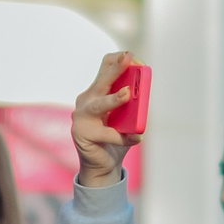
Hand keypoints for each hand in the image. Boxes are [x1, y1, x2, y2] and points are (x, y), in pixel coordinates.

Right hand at [71, 51, 139, 187]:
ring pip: (99, 105)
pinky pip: (107, 133)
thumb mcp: (126, 117)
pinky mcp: (81, 134)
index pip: (105, 67)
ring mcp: (81, 116)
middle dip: (116, 69)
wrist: (102, 165)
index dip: (119, 60)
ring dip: (114, 99)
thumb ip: (132, 104)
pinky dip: (123, 137)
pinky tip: (135, 139)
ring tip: (128, 94)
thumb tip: (142, 93)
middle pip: (101, 80)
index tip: (133, 58)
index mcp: (97, 91)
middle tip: (129, 58)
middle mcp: (86, 100)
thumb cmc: (115, 137)